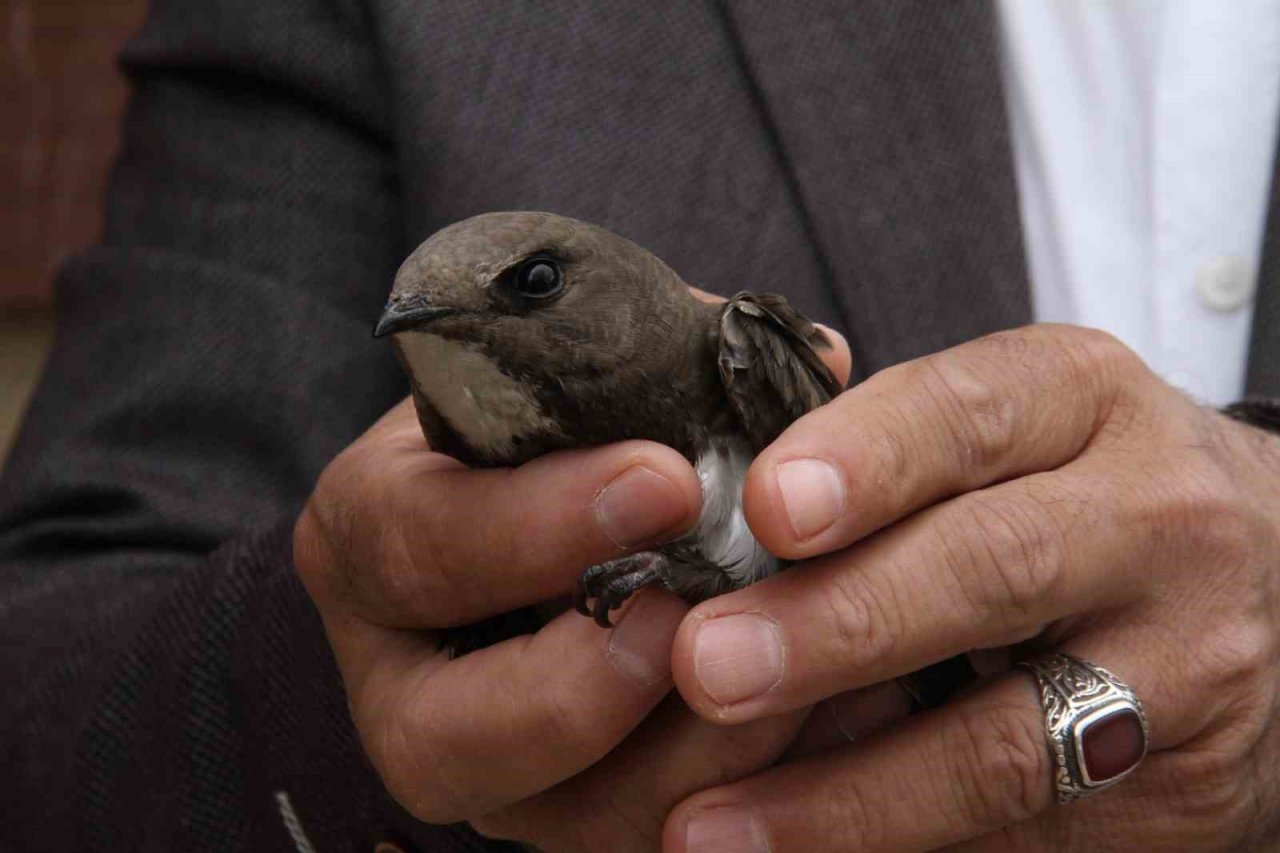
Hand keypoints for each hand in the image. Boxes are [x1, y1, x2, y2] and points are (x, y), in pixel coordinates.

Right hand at [293, 325, 858, 849]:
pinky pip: (654, 840)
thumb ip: (667, 362)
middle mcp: (407, 681)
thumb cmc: (561, 434)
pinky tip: (837, 718)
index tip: (666, 478)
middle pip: (443, 738)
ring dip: (692, 756)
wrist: (556, 527)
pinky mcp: (572, 818)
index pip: (418, 542)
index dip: (535, 522)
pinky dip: (752, 796)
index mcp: (376, 540)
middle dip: (579, 687)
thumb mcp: (579, 378)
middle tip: (691, 613)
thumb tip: (820, 358)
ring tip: (799, 674)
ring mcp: (491, 772)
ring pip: (565, 820)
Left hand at [664, 324, 1279, 850]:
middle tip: (707, 663)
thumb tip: (719, 485)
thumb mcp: (1011, 427)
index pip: (972, 413)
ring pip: (1007, 742)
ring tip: (708, 822)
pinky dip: (897, 849)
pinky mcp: (1181, 792)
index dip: (867, 459)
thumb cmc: (1075, 487)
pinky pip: (1026, 837)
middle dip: (839, 625)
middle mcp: (1155, 522)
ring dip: (845, 792)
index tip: (767, 506)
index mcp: (1084, 402)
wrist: (1265, 580)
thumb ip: (884, 443)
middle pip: (993, 570)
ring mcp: (1185, 666)